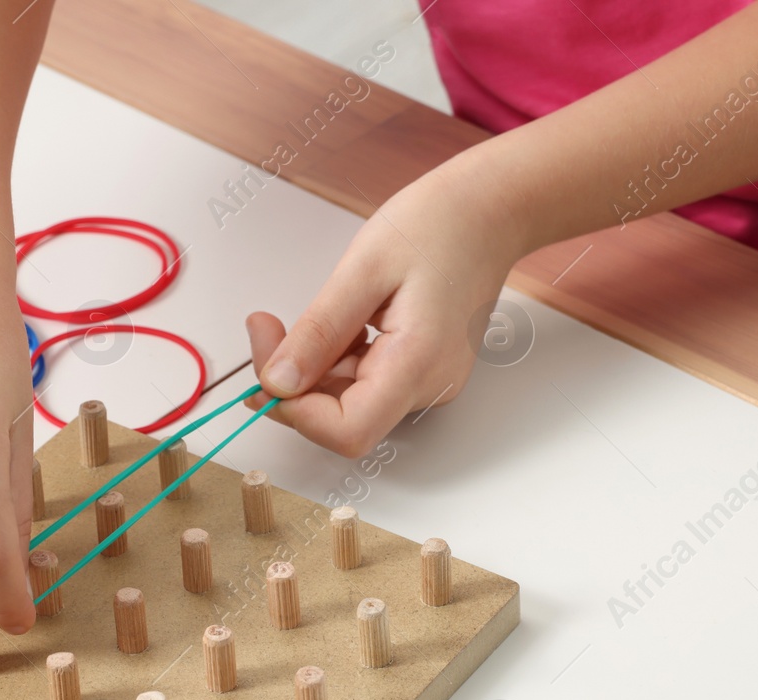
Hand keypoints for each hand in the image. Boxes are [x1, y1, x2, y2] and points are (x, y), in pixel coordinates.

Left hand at [245, 166, 524, 455]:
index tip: (266, 366)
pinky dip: (339, 360)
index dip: (296, 410)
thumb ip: (319, 332)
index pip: (347, 432)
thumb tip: (278, 383)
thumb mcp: (363, 269)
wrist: (491, 211)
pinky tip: (344, 320)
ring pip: (350, 403)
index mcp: (417, 364)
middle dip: (295, 385)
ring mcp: (429, 383)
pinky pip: (366, 384)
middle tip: (268, 327)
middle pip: (343, 421)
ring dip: (315, 369)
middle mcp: (428, 387)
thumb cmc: (439, 225)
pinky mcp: (422, 372)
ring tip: (314, 312)